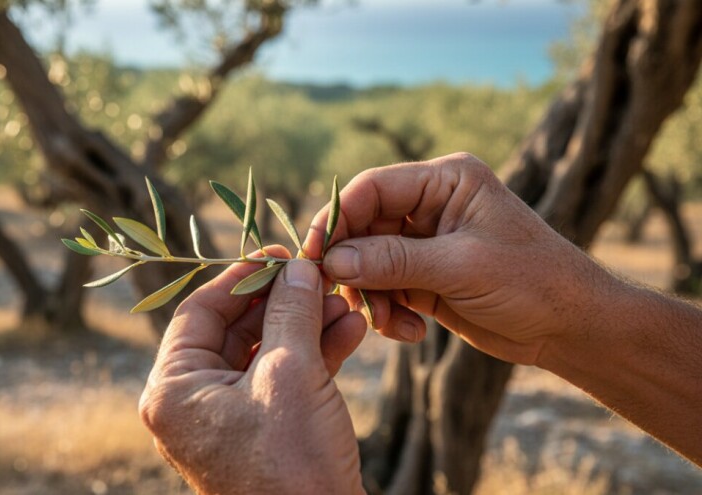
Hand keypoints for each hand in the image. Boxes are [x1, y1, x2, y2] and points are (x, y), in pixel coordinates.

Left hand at [139, 247, 367, 494]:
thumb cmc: (292, 463)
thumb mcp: (292, 374)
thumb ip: (291, 311)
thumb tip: (297, 266)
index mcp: (173, 389)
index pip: (199, 310)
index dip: (242, 276)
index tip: (280, 254)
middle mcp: (190, 403)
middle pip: (234, 329)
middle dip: (283, 301)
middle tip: (318, 275)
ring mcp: (226, 420)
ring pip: (263, 352)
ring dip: (305, 325)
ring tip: (344, 302)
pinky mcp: (259, 432)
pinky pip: (280, 380)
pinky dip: (312, 356)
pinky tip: (349, 331)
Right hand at [307, 153, 616, 365]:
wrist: (571, 328)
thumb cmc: (532, 282)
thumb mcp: (461, 267)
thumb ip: (394, 260)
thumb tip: (332, 262)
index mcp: (446, 181)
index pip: (372, 188)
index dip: (337, 218)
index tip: (313, 256)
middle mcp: (431, 206)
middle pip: (363, 227)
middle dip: (353, 266)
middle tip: (346, 299)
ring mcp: (426, 244)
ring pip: (367, 262)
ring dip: (370, 296)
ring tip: (389, 324)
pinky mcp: (425, 278)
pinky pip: (384, 289)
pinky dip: (386, 312)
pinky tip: (410, 333)